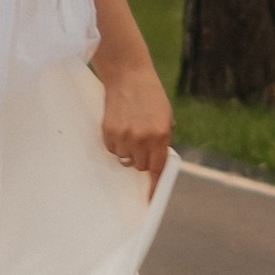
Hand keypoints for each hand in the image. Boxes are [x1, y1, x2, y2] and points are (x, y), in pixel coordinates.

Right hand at [95, 52, 173, 191]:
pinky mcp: (108, 132)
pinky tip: (119, 125)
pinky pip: (112, 149)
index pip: (158, 168)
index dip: (154, 185)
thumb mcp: (165, 117)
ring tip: (130, 128)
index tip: (151, 199)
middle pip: (141, 166)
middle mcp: (143, 139)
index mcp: (161, 135)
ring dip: (128, 150)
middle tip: (142, 141)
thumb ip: (163, 140)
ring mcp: (124, 136)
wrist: (128, 75)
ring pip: (125, 159)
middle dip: (143, 158)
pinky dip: (116, 143)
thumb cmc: (150, 96)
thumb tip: (157, 163)